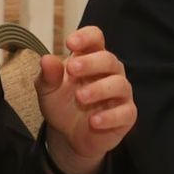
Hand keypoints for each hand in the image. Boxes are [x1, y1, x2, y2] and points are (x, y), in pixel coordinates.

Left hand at [37, 26, 137, 173]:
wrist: (69, 136)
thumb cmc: (63, 105)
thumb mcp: (48, 90)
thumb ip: (48, 76)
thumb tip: (46, 59)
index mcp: (90, 58)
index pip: (95, 39)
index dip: (86, 37)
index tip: (70, 43)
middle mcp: (110, 72)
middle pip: (109, 59)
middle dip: (91, 62)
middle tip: (72, 69)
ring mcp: (120, 93)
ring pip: (119, 84)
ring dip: (99, 89)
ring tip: (80, 97)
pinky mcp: (127, 115)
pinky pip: (125, 112)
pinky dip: (110, 116)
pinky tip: (94, 121)